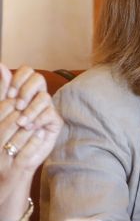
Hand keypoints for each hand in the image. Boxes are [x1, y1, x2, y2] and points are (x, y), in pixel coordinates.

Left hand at [0, 65, 61, 179]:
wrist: (11, 155)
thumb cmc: (3, 132)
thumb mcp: (0, 109)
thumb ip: (2, 89)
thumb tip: (1, 65)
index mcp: (23, 89)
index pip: (27, 72)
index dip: (18, 79)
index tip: (10, 94)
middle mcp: (36, 96)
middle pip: (38, 78)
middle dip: (26, 91)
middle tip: (17, 106)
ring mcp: (47, 108)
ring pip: (44, 96)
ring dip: (31, 109)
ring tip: (21, 122)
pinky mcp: (54, 122)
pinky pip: (50, 114)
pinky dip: (38, 120)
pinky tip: (29, 127)